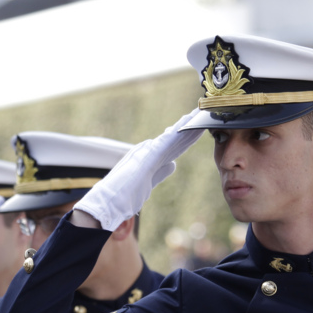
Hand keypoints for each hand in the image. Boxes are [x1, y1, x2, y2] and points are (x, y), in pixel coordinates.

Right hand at [75, 110, 202, 230]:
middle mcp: (148, 150)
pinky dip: (180, 128)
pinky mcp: (150, 152)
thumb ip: (160, 172)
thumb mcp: (148, 184)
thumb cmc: (123, 196)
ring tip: (200, 112)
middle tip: (203, 115)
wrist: (109, 200)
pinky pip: (169, 138)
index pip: (173, 148)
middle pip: (176, 139)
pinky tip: (190, 120)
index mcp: (150, 159)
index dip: (186, 139)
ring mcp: (148, 150)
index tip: (198, 130)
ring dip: (188, 123)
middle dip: (190, 128)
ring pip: (174, 135)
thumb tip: (173, 165)